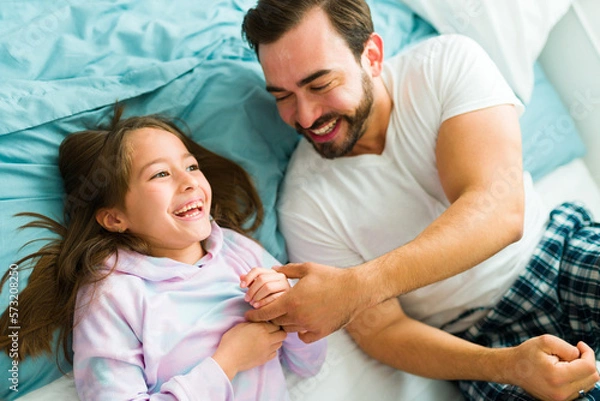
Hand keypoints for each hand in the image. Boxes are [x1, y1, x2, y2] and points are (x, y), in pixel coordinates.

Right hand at [212, 322, 285, 380]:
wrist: (228, 359)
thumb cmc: (231, 340)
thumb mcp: (241, 325)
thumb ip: (253, 322)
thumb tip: (258, 321)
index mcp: (262, 328)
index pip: (276, 323)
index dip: (272, 323)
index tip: (267, 324)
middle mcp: (268, 339)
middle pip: (283, 334)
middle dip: (278, 331)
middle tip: (270, 332)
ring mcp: (268, 350)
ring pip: (280, 344)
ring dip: (276, 341)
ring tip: (267, 340)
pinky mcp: (265, 359)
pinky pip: (275, 353)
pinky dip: (272, 350)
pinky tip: (264, 349)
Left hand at [240, 267, 289, 307]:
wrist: (286, 306)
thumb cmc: (270, 296)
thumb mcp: (259, 288)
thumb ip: (251, 282)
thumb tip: (241, 276)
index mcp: (272, 272)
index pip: (257, 270)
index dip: (247, 277)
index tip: (241, 286)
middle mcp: (280, 276)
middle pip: (262, 279)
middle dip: (251, 290)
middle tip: (246, 299)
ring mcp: (285, 285)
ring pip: (268, 287)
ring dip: (257, 296)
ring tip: (252, 304)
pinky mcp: (288, 296)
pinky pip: (274, 297)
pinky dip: (263, 302)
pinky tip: (257, 307)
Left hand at [244, 262, 362, 342]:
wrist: (354, 290)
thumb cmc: (330, 277)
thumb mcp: (307, 269)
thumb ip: (287, 270)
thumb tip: (273, 269)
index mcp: (291, 300)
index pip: (266, 312)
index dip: (255, 315)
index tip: (248, 315)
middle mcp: (298, 316)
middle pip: (275, 322)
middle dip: (269, 317)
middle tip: (268, 312)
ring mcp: (309, 326)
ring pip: (288, 329)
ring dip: (284, 323)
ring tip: (285, 316)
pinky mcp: (321, 332)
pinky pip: (303, 337)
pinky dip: (299, 332)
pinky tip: (301, 324)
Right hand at [506, 335, 599, 400]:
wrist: (512, 369)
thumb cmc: (527, 353)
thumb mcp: (545, 341)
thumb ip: (568, 348)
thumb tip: (580, 355)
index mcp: (557, 377)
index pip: (589, 367)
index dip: (588, 353)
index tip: (579, 344)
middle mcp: (561, 393)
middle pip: (592, 377)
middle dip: (586, 361)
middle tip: (571, 353)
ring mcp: (561, 399)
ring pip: (588, 384)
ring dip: (582, 370)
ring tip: (565, 363)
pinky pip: (580, 389)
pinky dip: (577, 378)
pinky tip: (564, 371)